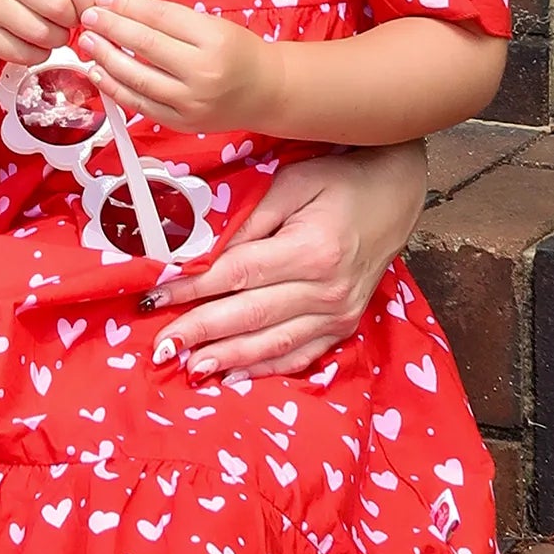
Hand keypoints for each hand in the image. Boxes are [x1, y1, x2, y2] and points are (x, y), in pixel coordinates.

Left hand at [79, 0, 275, 130]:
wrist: (266, 92)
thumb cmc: (238, 52)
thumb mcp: (210, 23)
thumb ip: (166, 14)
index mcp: (214, 39)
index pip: (161, 18)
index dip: (127, 6)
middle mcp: (203, 72)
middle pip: (145, 45)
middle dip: (110, 28)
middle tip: (88, 16)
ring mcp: (191, 102)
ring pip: (137, 78)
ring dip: (105, 58)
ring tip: (88, 42)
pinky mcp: (181, 123)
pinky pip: (140, 105)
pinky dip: (114, 89)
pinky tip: (99, 73)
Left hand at [146, 142, 428, 378]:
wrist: (397, 193)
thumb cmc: (340, 180)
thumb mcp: (292, 183)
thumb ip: (251, 221)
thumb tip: (209, 257)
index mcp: (311, 250)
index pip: (237, 275)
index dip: (193, 290)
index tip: (155, 299)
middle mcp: (327, 289)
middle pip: (250, 315)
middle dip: (200, 332)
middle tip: (161, 347)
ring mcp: (338, 312)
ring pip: (274, 343)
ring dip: (228, 357)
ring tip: (190, 367)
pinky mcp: (344, 324)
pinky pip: (301, 354)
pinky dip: (265, 367)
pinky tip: (233, 374)